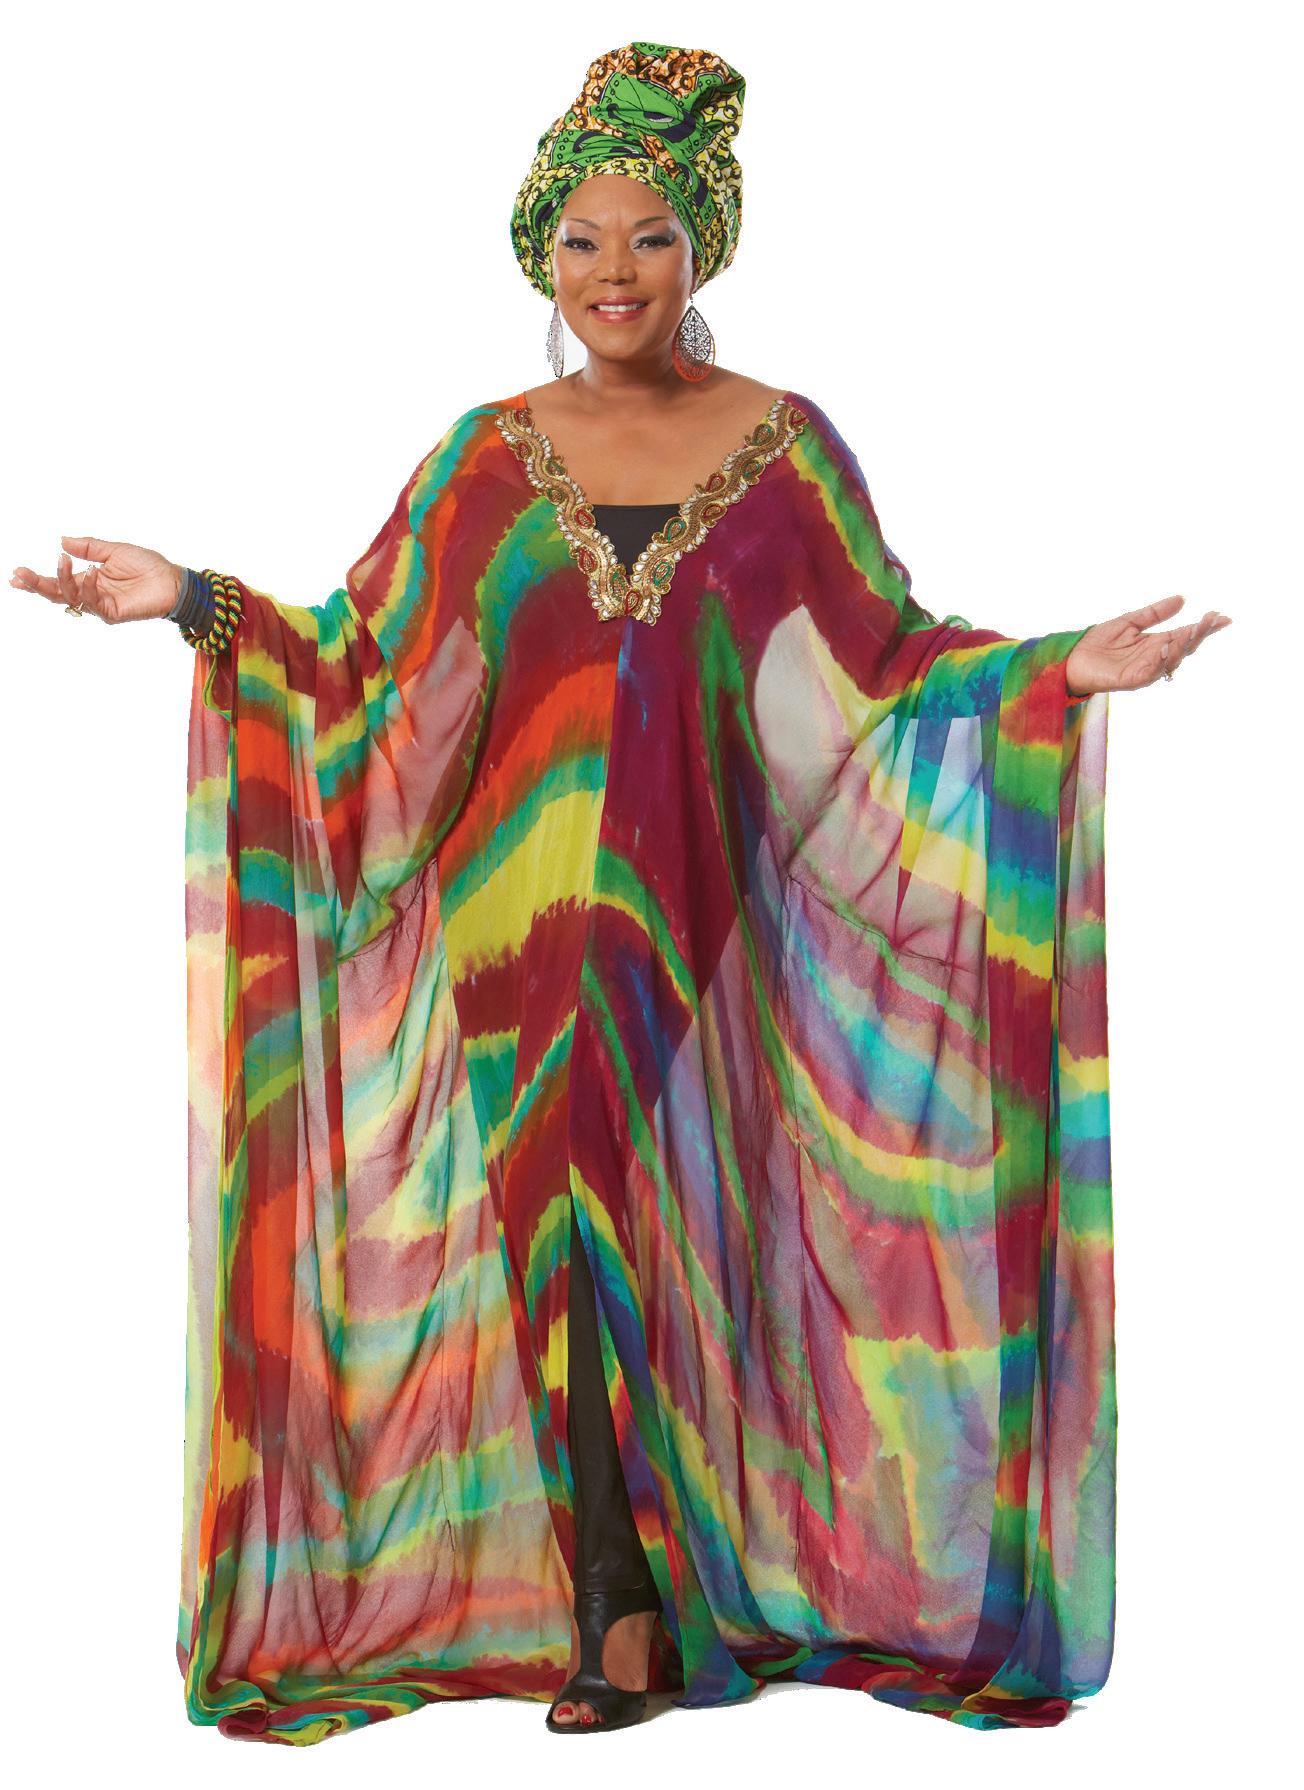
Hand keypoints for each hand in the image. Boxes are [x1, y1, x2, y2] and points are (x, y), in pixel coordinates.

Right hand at [10, 535, 181, 623]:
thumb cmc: (147, 565)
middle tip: (20, 575)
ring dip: (63, 579)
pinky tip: (92, 572)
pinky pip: (92, 603)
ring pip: (71, 598)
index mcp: (89, 579)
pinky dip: (89, 586)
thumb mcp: (113, 549)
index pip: (58, 582)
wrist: (172, 579)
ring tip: (63, 561)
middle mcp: (92, 593)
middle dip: (37, 584)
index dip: (37, 579)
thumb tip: (62, 541)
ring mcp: (101, 605)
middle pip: (57, 594)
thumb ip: (88, 547)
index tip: (15, 573)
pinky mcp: (112, 613)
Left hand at [1065, 595, 1230, 696]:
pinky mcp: (1132, 680)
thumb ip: (1155, 612)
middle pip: (1185, 647)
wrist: (1073, 657)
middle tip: (1212, 620)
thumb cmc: (1098, 642)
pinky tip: (1167, 645)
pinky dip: (1161, 659)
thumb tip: (1181, 599)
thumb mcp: (1130, 621)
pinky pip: (1152, 672)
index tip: (1222, 617)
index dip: (1204, 627)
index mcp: (1156, 643)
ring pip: (1172, 660)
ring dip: (1183, 645)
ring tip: (1193, 629)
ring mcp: (1146, 670)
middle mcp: (1155, 657)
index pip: (1186, 634)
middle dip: (1200, 634)